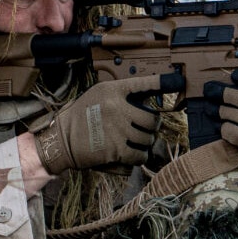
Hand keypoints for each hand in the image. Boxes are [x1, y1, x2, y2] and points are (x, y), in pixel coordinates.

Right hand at [33, 75, 162, 173]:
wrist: (61, 141)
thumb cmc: (80, 117)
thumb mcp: (97, 96)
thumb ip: (120, 95)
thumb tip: (146, 102)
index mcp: (112, 91)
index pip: (143, 84)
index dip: (162, 83)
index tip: (176, 81)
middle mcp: (117, 108)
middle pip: (152, 120)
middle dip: (152, 126)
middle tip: (145, 129)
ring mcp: (118, 130)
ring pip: (149, 139)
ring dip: (145, 143)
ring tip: (135, 142)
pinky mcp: (116, 150)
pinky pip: (140, 156)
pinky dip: (139, 157)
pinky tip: (132, 154)